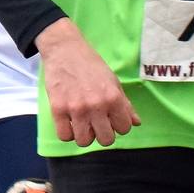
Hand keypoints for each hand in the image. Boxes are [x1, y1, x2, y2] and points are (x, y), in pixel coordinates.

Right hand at [37, 21, 137, 148]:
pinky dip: (67, 133)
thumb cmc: (91, 65)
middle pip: (106, 140)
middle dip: (102, 134)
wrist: (66, 51)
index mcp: (114, 98)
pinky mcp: (57, 109)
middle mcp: (97, 105)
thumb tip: (136, 123)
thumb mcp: (114, 82)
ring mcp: (76, 109)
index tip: (110, 119)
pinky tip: (69, 123)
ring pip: (84, 141)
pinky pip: (64, 135)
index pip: (124, 129)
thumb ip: (125, 104)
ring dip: (84, 136)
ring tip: (81, 125)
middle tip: (96, 124)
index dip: (118, 126)